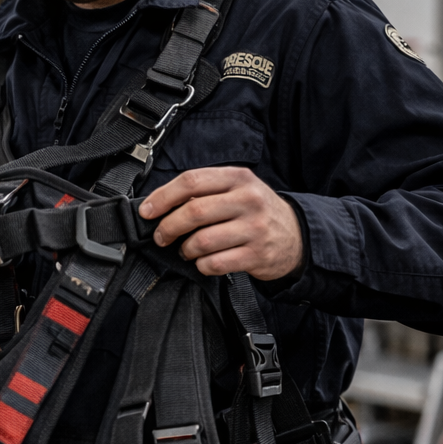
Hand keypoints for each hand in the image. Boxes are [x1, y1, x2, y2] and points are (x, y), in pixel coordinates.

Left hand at [139, 167, 303, 280]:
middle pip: (193, 212)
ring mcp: (254, 228)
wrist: (295, 236)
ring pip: (202, 241)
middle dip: (168, 227)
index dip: (163, 197)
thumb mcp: (238, 189)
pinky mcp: (256, 255)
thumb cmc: (257, 212)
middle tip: (161, 236)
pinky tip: (203, 261)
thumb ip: (206, 191)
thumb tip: (162, 205)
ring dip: (185, 249)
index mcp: (238, 178)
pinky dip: (201, 265)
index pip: (191, 181)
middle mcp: (248, 200)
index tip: (147, 211)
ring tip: (186, 250)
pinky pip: (214, 263)